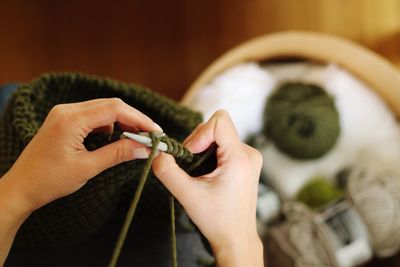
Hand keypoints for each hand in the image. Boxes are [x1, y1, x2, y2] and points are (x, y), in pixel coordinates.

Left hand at [2, 98, 160, 215]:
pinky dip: (109, 126)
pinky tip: (115, 140)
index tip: (155, 132)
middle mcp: (67, 110)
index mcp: (71, 120)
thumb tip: (145, 148)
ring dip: (122, 123)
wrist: (21, 188)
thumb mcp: (88, 168)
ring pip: (103, 110)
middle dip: (133, 120)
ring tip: (136, 140)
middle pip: (111, 106)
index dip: (139, 119)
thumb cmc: (49, 180)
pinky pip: (93, 117)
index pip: (114, 109)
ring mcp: (65, 114)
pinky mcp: (65, 121)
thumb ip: (118, 154)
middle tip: (150, 136)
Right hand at [152, 110, 263, 266]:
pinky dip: (210, 154)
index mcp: (240, 157)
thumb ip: (167, 171)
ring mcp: (249, 157)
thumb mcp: (187, 195)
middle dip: (198, 143)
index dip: (199, 133)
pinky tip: (207, 174)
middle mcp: (249, 153)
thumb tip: (157, 152)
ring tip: (198, 173)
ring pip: (219, 136)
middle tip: (190, 167)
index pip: (219, 120)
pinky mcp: (246, 162)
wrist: (236, 238)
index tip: (190, 154)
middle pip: (217, 127)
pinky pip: (224, 145)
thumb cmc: (216, 220)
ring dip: (203, 149)